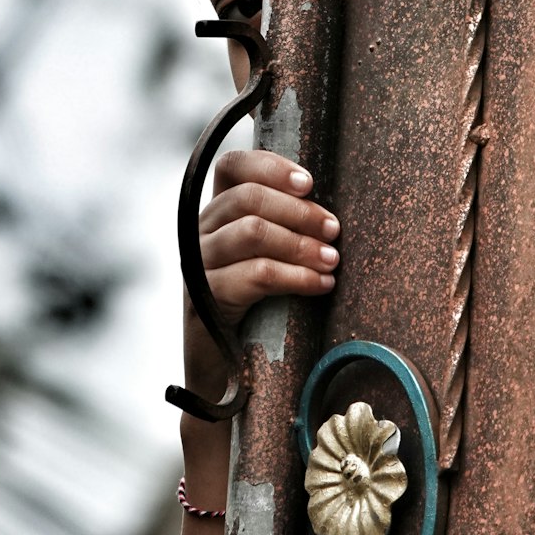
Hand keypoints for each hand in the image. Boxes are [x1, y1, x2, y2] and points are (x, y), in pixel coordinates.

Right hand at [199, 149, 338, 327]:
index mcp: (218, 211)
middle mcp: (202, 229)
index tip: (308, 183)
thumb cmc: (256, 303)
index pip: (233, 166)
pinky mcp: (206, 295)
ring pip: (254, 232)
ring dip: (301, 244)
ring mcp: (200, 261)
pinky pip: (257, 274)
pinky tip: (321, 284)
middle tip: (333, 229)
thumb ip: (282, 226)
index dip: (270, 167)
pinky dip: (297, 277)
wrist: (222, 367)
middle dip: (299, 211)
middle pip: (248, 197)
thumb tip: (331, 213)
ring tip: (332, 260)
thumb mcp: (266, 255)